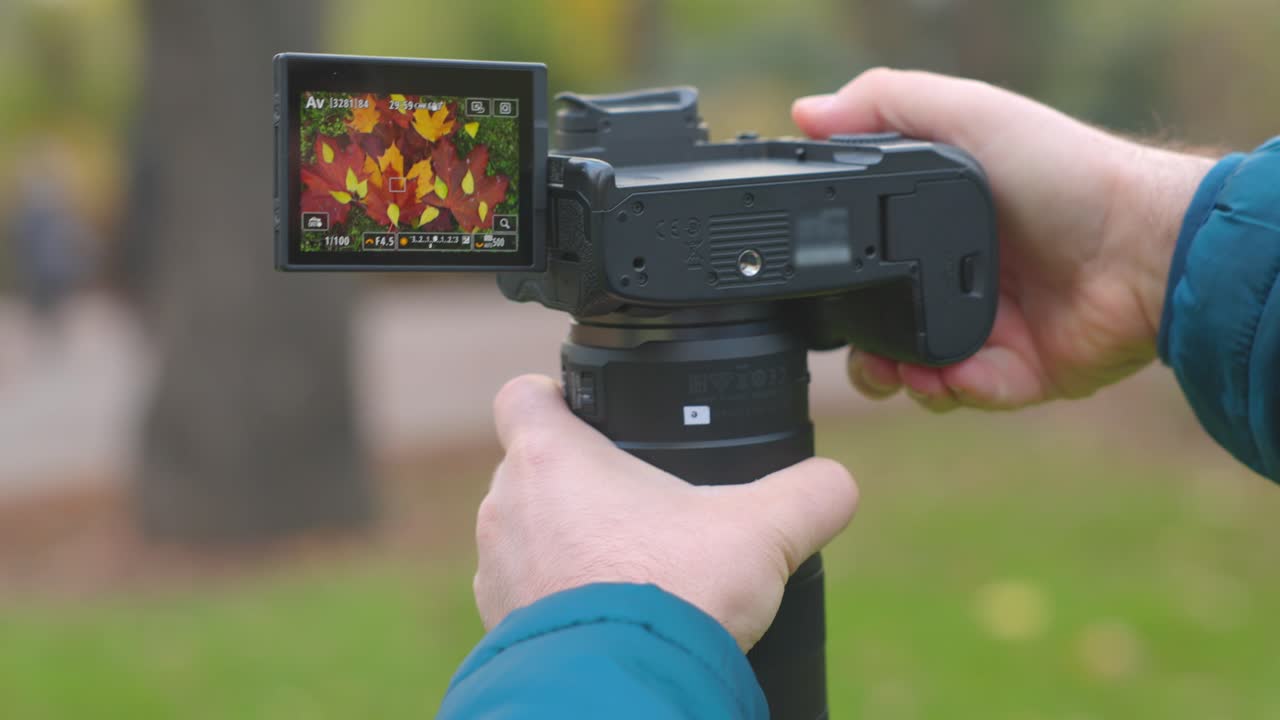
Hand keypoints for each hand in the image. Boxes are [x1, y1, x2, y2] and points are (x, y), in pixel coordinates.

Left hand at [473, 374, 858, 650]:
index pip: (524, 394)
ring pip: (528, 532)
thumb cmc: (672, 596)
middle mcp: (507, 505)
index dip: (555, 397)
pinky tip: (613, 613)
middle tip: (640, 504)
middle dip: (581, 481)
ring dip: (568, 542)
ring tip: (632, 566)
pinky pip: (525, 592)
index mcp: (551, 456)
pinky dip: (561, 596)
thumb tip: (835, 484)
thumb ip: (809, 493)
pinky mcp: (500, 623)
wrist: (622, 691)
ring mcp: (497, 569)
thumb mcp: (763, 532)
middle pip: (533, 467)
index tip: (590, 416)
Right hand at [793, 68, 1215, 410]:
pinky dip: (950, 391)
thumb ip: (885, 105)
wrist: (1142, 245)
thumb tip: (805, 112)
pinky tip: (950, 375)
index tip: (816, 284)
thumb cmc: (1064, 172)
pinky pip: (967, 396)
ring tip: (895, 371)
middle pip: (883, 327)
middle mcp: (961, 279)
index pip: (869, 259)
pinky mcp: (1019, 373)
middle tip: (857, 349)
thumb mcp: (968, 115)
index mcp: (940, 226)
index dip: (838, 276)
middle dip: (859, 348)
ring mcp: (990, 329)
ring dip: (895, 378)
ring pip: (915, 373)